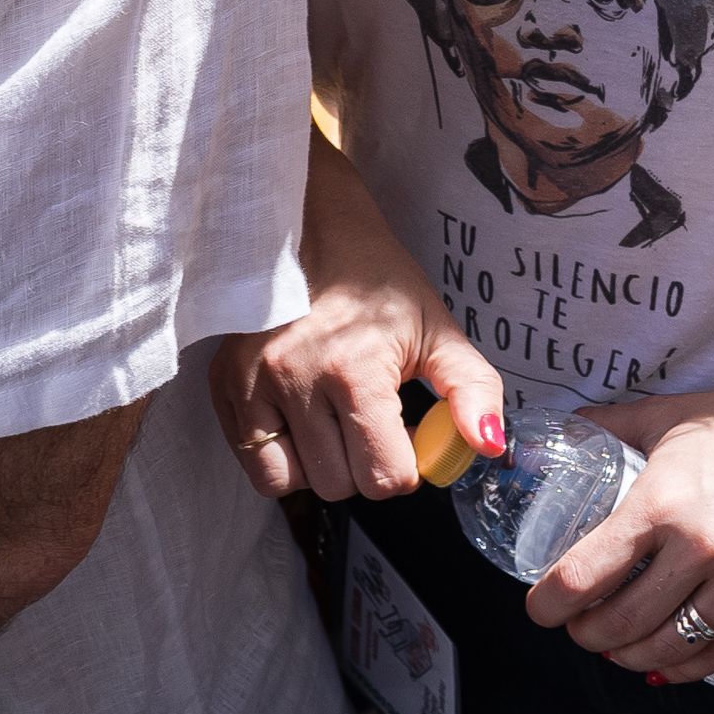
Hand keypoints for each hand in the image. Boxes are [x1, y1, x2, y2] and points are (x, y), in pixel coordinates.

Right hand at [204, 153, 505, 501]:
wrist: (309, 228)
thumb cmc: (377, 280)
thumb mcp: (437, 328)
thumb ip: (472, 389)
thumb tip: (491, 446)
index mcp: (355, 368)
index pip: (384, 476)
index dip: (407, 466)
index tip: (408, 434)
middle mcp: (296, 380)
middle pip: (340, 484)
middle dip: (365, 463)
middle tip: (372, 419)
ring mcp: (252, 386)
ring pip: (293, 483)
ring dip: (321, 465)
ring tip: (335, 419)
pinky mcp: (223, 387)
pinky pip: (254, 465)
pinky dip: (283, 458)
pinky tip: (303, 420)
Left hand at [527, 383, 713, 679]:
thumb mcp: (672, 417)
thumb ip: (613, 426)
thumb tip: (565, 429)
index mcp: (664, 502)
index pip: (582, 577)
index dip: (548, 605)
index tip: (541, 608)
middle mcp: (702, 547)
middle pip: (618, 625)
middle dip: (585, 635)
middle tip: (579, 626)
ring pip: (667, 650)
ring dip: (629, 657)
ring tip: (618, 646)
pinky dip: (685, 668)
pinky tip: (666, 663)